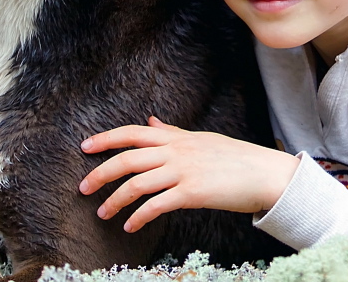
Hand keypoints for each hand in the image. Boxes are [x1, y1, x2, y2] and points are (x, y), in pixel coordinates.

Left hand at [78, 116, 298, 232]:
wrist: (264, 174)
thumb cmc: (234, 158)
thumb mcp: (200, 140)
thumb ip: (171, 133)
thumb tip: (150, 120)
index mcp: (176, 139)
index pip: (133, 133)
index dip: (106, 138)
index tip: (85, 147)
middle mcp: (176, 152)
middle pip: (127, 159)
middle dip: (100, 174)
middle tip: (82, 189)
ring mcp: (183, 172)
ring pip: (137, 184)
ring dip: (115, 201)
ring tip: (104, 214)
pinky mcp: (192, 193)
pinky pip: (156, 205)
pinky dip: (138, 217)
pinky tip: (130, 226)